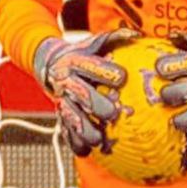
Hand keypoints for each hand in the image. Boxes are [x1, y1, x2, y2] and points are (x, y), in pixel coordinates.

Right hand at [33, 29, 135, 156]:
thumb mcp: (94, 42)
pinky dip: (73, 141)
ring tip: (97, 140)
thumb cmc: (82, 52)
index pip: (91, 65)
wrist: (48, 63)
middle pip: (81, 93)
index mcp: (75, 61)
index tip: (122, 78)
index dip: (105, 71)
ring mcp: (62, 99)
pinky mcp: (59, 113)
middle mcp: (67, 81)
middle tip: (112, 113)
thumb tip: (138, 35)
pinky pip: (64, 129)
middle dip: (96, 103)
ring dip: (83, 129)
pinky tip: (85, 152)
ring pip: (71, 115)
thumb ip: (115, 38)